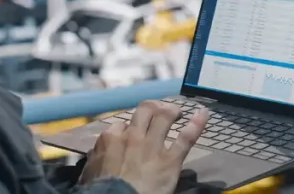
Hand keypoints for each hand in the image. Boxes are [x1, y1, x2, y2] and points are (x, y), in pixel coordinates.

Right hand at [80, 100, 209, 193]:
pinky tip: (203, 115)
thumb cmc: (100, 190)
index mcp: (111, 139)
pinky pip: (186, 138)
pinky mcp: (170, 159)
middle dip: (153, 107)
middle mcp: (133, 136)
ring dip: (173, 111)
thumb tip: (98, 153)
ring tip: (178, 111)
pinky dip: (197, 125)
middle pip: (144, 110)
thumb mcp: (90, 171)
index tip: (131, 133)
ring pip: (165, 117)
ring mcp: (153, 146)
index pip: (120, 124)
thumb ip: (97, 157)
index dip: (127, 128)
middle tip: (158, 111)